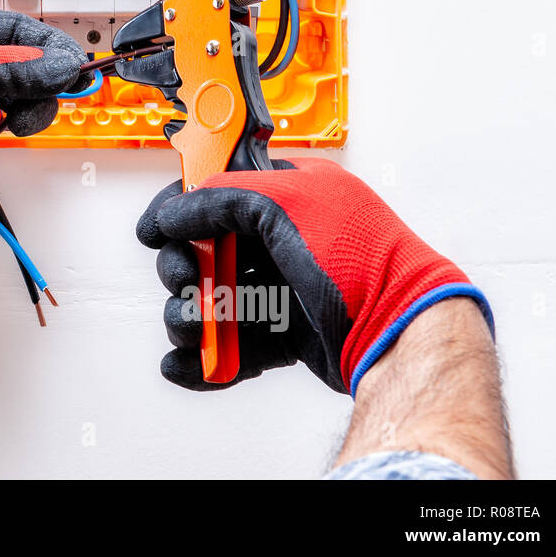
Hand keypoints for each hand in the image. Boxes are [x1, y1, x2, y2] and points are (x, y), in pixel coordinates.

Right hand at [135, 157, 491, 394]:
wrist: (401, 335)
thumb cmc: (364, 261)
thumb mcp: (288, 204)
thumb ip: (222, 199)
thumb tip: (174, 213)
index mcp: (292, 193)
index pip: (218, 191)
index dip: (181, 210)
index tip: (154, 232)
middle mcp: (287, 237)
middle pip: (208, 252)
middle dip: (185, 274)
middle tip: (184, 287)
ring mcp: (288, 286)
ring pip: (218, 301)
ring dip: (193, 319)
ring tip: (195, 334)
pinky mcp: (290, 333)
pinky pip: (237, 342)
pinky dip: (209, 357)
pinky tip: (186, 365)